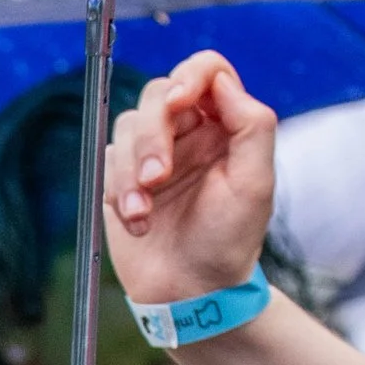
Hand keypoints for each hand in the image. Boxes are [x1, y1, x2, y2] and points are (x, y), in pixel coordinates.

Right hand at [103, 53, 278, 311]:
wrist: (191, 292)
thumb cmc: (228, 242)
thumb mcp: (256, 184)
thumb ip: (251, 125)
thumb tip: (222, 82)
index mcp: (224, 125)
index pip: (206, 71)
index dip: (189, 76)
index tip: (180, 103)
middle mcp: (189, 131)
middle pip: (158, 94)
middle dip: (153, 136)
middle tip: (157, 178)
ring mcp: (154, 153)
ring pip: (128, 126)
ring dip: (131, 170)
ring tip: (143, 210)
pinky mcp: (123, 179)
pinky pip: (108, 160)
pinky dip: (118, 191)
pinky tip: (137, 221)